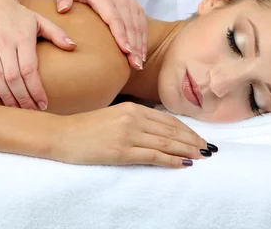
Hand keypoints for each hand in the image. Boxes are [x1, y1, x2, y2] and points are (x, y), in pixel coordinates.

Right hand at [0, 0, 75, 109]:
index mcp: (22, 37)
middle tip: (30, 111)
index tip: (43, 104)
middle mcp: (4, 41)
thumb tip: (73, 47)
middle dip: (23, 98)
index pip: (29, 70)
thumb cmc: (18, 14)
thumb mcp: (40, 20)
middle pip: (13, 78)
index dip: (36, 90)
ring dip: (6, 97)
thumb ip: (57, 34)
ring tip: (16, 109)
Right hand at [53, 102, 213, 167]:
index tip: (199, 138)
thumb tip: (157, 130)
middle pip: (171, 131)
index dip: (186, 130)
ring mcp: (128, 134)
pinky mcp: (122, 151)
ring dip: (187, 150)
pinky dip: (171, 160)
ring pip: (166, 143)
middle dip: (192, 140)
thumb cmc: (85, 128)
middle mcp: (133, 118)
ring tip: (202, 156)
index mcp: (132, 108)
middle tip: (209, 149)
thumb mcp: (113, 116)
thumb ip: (134, 120)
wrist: (61, 135)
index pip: (167, 119)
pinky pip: (153, 156)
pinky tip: (184, 164)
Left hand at [56, 0, 147, 69]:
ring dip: (139, 46)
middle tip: (134, 64)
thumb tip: (62, 10)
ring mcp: (131, 5)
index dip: (120, 34)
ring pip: (137, 27)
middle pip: (128, 26)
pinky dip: (143, 42)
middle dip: (132, 46)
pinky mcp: (138, 10)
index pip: (113, 17)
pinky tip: (141, 56)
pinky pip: (142, 27)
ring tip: (138, 64)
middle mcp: (120, 1)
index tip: (125, 49)